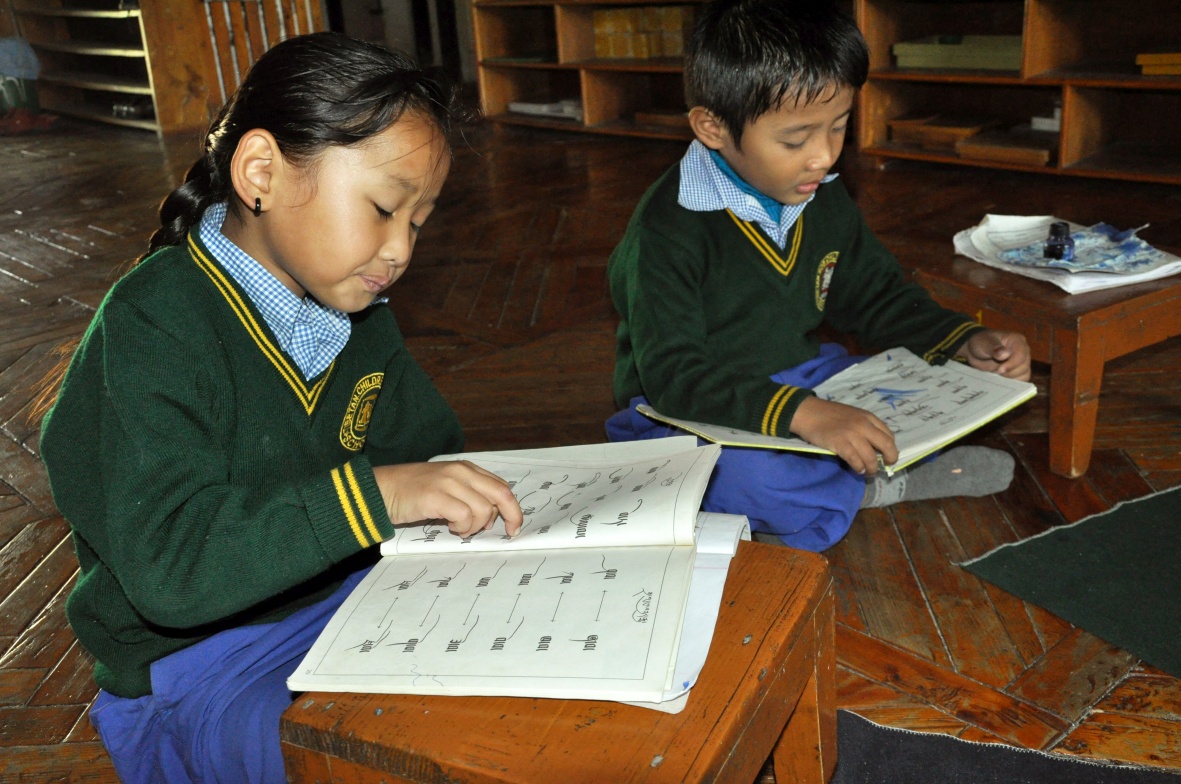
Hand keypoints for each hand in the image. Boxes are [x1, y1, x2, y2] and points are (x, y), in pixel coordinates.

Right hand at [371, 461, 523, 537]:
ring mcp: (449, 482)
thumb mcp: (446, 486)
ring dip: (475, 526)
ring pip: (483, 509)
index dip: (512, 507)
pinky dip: (462, 527)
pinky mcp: (436, 496)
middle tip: (503, 533)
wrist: (381, 489)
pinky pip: (464, 516)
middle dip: (510, 516)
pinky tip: (449, 527)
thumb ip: (469, 494)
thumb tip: (491, 516)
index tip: (513, 526)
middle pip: (500, 494)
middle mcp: (461, 471)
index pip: (501, 486)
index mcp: (466, 468)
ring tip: (459, 528)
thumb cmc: (413, 492)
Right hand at [790, 396, 897, 474]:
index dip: (891, 448)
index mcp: (868, 417)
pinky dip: (859, 467)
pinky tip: (857, 469)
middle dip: (890, 459)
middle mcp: (864, 425)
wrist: (808, 412)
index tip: (886, 456)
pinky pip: (855, 460)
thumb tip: (874, 446)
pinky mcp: (840, 444)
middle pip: (886, 446)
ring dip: (872, 468)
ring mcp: (852, 435)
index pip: (888, 435)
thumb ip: (864, 426)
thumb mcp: (852, 415)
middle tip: (885, 466)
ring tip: (867, 472)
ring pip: (871, 457)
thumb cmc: (828, 414)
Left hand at [956, 330, 1030, 380]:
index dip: (1012, 364)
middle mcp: (1023, 351)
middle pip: (1024, 367)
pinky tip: (999, 381)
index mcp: (1017, 340)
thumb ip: (994, 348)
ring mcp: (1022, 363)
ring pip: (1024, 375)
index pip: (1021, 354)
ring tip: (996, 375)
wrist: (976, 352)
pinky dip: (1010, 384)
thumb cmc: (981, 343)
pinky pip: (1020, 381)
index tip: (999, 370)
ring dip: (1010, 379)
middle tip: (994, 372)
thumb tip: (1005, 354)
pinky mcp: (1018, 372)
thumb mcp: (983, 343)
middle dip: (1009, 373)